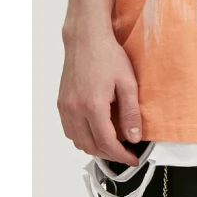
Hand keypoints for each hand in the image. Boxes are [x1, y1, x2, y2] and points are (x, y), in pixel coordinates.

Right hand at [58, 28, 141, 165]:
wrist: (85, 38)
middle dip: (110, 155)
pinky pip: (70, 131)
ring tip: (112, 145)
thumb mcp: (128, 84)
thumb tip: (134, 137)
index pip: (106, 143)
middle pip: (91, 146)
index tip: (132, 158)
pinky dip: (83, 138)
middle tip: (125, 153)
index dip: (121, 156)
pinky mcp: (62, 103)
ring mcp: (65, 106)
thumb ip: (131, 113)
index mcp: (92, 105)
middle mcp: (75, 108)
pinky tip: (96, 133)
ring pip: (78, 142)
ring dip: (95, 148)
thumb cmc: (107, 55)